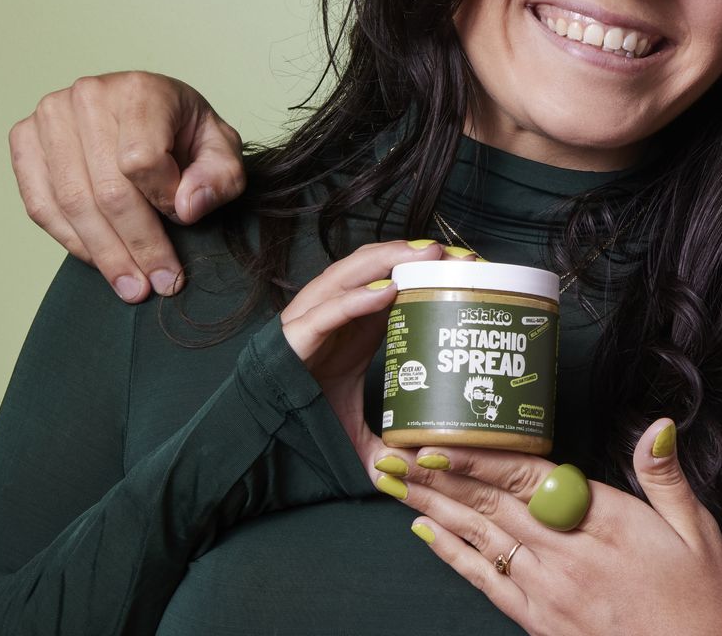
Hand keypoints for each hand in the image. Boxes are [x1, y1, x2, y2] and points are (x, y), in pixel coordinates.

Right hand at [9, 71, 244, 300]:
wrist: (149, 111)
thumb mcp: (222, 150)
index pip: (141, 160)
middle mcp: (88, 96)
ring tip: (132, 288)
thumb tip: (186, 209)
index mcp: (139, 90)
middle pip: (106, 190)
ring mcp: (49, 117)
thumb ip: (219, 178)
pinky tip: (100, 263)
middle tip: (159, 285)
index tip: (182, 221)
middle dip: (137, 247)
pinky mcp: (25, 140)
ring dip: (105, 255)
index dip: (163, 200)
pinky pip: (40, 205)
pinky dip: (71, 242)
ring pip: (72, 204)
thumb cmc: (185, 132)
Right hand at [280, 239, 456, 475]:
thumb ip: (391, 445)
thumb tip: (429, 467)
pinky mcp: (293, 340)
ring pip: (349, 276)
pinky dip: (355, 299)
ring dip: (389, 261)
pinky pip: (326, 312)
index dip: (425, 268)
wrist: (255, 441)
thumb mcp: (360, 430)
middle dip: (415, 255)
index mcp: (353, 326)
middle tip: (459, 256)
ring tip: (427, 254)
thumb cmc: (304, 423)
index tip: (466, 266)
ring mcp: (310, 321)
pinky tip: (387, 292)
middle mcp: (332, 314)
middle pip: (374, 268)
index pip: (392, 282)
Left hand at [385, 420, 721, 635]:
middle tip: (390, 452)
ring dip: (432, 507)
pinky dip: (451, 554)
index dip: (479, 459)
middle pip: (490, 505)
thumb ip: (665, 477)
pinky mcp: (539, 620)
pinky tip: (425, 532)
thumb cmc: (701, 605)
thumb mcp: (698, 533)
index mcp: (605, 524)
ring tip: (392, 482)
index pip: (529, 479)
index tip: (437, 441)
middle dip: (436, 476)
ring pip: (479, 538)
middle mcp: (567, 556)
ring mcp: (548, 591)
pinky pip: (486, 580)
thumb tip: (659, 425)